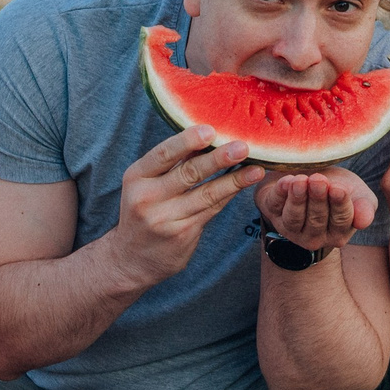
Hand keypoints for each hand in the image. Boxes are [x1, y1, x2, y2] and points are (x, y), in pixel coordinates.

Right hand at [110, 124, 264, 284]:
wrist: (132, 259)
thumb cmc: (144, 211)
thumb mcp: (144, 184)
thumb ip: (170, 164)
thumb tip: (207, 133)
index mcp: (136, 177)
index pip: (163, 154)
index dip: (187, 141)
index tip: (210, 130)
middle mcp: (148, 197)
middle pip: (188, 173)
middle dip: (219, 159)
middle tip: (242, 147)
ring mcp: (165, 218)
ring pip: (206, 194)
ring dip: (234, 180)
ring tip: (256, 169)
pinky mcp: (183, 234)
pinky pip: (212, 209)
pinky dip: (229, 194)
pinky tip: (244, 184)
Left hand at [255, 167, 375, 254]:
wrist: (311, 176)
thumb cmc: (338, 186)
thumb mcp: (358, 194)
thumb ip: (365, 207)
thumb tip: (363, 222)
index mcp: (338, 234)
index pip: (340, 222)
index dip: (339, 205)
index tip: (338, 189)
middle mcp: (314, 237)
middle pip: (316, 220)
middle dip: (317, 199)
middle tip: (319, 180)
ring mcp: (290, 228)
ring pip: (294, 218)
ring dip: (297, 199)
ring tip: (300, 181)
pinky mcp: (272, 213)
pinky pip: (274, 206)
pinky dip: (279, 194)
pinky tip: (286, 181)